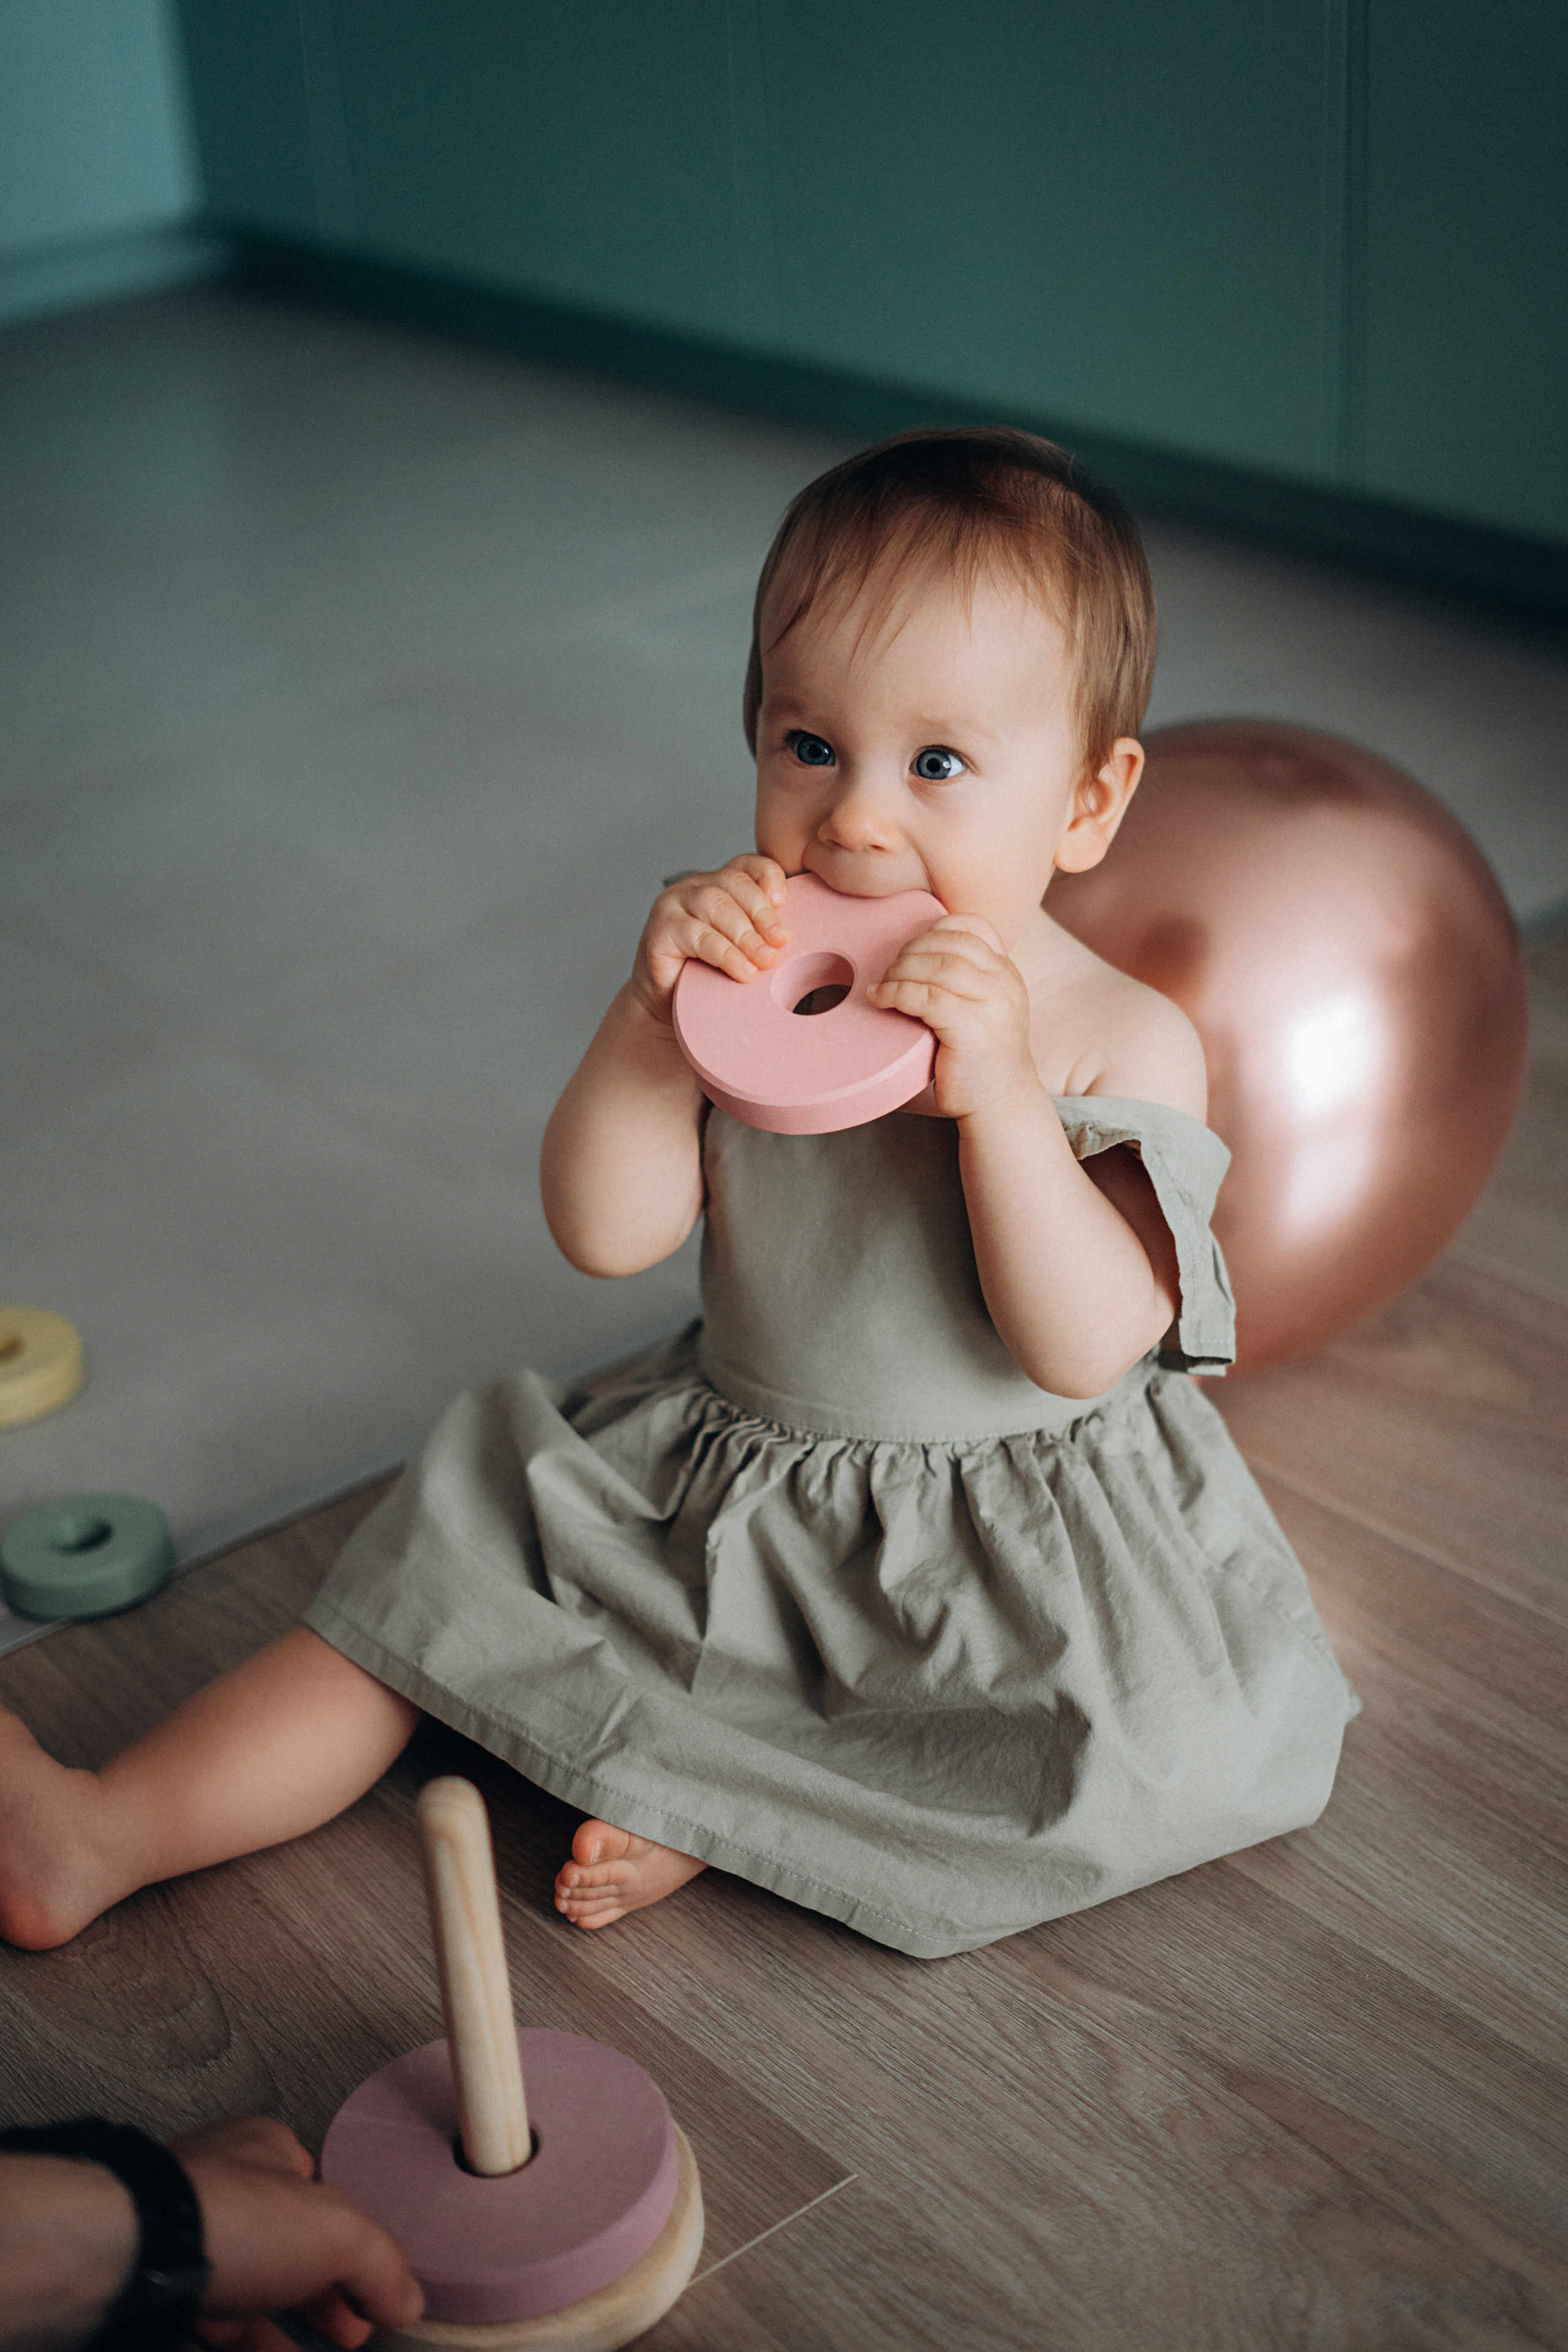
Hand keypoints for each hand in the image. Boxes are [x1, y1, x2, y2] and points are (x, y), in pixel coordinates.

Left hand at [174, 2116, 422, 2350]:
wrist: (129, 2258)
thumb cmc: (227, 2216)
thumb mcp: (338, 2231)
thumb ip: (381, 2263)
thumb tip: (408, 2296)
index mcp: (266, 2152)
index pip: (323, 2194)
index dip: (355, 2244)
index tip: (376, 2289)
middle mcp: (222, 2190)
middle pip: (288, 2250)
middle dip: (325, 2296)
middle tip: (354, 2332)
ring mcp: (185, 2245)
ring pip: (247, 2293)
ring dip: (287, 2331)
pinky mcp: (157, 2296)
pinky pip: (210, 2327)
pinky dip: (248, 2346)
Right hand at [630, 857, 788, 1022]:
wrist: (669, 1007)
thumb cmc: (711, 976)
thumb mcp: (745, 950)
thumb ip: (765, 936)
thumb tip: (793, 939)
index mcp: (720, 884)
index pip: (748, 865)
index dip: (768, 876)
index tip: (783, 902)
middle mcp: (695, 887)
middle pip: (733, 883)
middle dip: (761, 913)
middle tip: (781, 942)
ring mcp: (673, 904)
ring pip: (714, 905)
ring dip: (745, 934)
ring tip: (765, 960)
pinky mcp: (660, 930)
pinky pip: (696, 935)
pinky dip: (724, 953)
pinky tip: (742, 970)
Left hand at [867, 915, 1038, 1120]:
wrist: (1001, 1105)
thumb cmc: (979, 1059)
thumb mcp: (983, 1009)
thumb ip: (964, 981)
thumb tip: (912, 954)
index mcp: (1007, 973)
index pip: (975, 926)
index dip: (937, 928)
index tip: (914, 947)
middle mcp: (1005, 984)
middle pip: (951, 943)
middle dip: (911, 950)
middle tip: (890, 970)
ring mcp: (993, 1005)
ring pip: (938, 966)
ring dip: (901, 970)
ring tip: (884, 984)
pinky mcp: (972, 1029)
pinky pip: (926, 997)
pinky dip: (896, 992)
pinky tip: (881, 999)